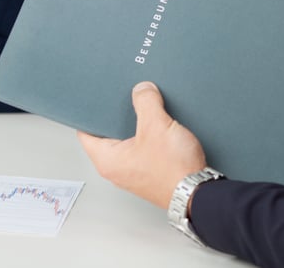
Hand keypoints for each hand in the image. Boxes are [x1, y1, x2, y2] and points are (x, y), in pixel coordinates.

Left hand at [78, 82, 205, 208]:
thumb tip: (142, 90)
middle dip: (120, 116)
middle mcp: (117, 169)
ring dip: (139, 126)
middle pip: (110, 134)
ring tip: (150, 113)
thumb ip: (146, 102)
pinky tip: (163, 128)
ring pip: (130, 141)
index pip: (86, 132)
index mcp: (108, 160)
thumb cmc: (173, 171)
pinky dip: (151, 137)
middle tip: (129, 100)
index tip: (98, 99)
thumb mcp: (157, 126)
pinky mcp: (150, 172)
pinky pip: (145, 148)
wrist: (197, 192)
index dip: (91, 113)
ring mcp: (134, 172)